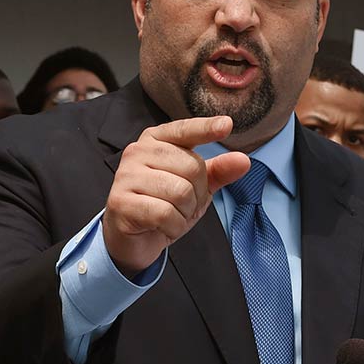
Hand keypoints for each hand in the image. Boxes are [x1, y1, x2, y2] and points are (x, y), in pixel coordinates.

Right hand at [102, 116, 249, 276]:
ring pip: (180, 192)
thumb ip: (217, 172)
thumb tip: (243, 160)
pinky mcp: (120, 201)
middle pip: (192, 167)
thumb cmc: (163, 205)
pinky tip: (162, 226)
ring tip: (171, 215)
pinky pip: (165, 214)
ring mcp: (126, 175)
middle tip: (182, 205)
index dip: (206, 128)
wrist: (132, 238)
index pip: (185, 130)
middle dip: (197, 194)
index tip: (227, 125)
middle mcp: (137, 151)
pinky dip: (173, 227)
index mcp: (155, 140)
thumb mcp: (195, 188)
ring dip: (185, 213)